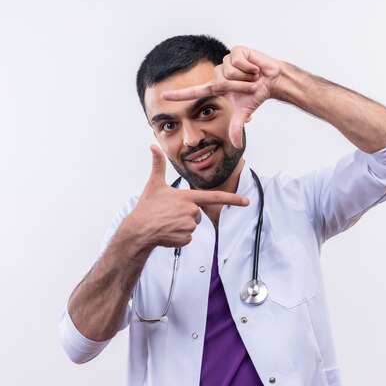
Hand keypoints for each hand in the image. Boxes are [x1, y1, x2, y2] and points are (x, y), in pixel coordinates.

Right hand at [126, 145, 249, 248]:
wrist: (138, 230)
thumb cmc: (147, 207)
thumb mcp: (154, 184)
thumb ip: (158, 165)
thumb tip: (153, 147)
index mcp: (187, 197)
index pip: (214, 197)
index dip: (233, 199)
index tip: (246, 201)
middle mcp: (191, 211)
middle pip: (197, 212)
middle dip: (187, 213)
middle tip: (170, 213)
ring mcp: (189, 226)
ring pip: (192, 225)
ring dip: (182, 225)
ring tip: (167, 222)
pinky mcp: (185, 238)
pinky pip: (188, 237)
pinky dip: (179, 236)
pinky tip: (167, 232)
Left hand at [161, 46, 280, 147]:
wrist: (272, 79)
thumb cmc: (256, 94)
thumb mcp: (244, 112)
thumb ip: (236, 127)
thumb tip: (236, 145)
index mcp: (216, 87)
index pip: (194, 92)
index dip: (179, 95)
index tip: (163, 96)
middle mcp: (218, 73)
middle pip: (221, 81)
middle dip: (239, 86)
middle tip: (250, 86)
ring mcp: (226, 61)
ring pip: (229, 71)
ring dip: (245, 77)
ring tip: (253, 76)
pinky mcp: (236, 50)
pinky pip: (237, 61)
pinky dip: (249, 67)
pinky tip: (255, 67)